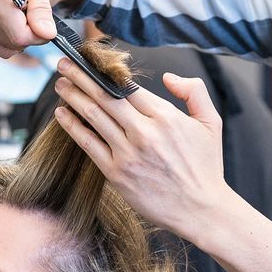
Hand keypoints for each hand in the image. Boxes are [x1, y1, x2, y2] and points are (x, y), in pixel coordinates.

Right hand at [0, 0, 57, 57]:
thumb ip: (42, 7)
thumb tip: (47, 34)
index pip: (20, 35)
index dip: (39, 34)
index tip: (43, 20)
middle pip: (13, 42)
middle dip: (28, 31)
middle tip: (28, 7)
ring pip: (4, 47)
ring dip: (16, 33)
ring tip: (14, 7)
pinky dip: (5, 36)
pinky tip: (4, 14)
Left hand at [50, 62, 226, 238]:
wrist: (201, 210)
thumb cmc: (206, 167)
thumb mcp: (212, 123)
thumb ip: (194, 92)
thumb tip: (167, 77)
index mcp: (166, 117)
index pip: (128, 86)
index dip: (105, 71)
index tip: (90, 60)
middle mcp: (145, 132)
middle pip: (104, 96)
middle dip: (80, 76)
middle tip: (64, 63)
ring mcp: (128, 154)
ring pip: (93, 116)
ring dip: (73, 96)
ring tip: (60, 84)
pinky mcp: (116, 174)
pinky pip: (88, 144)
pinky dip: (72, 126)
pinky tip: (62, 114)